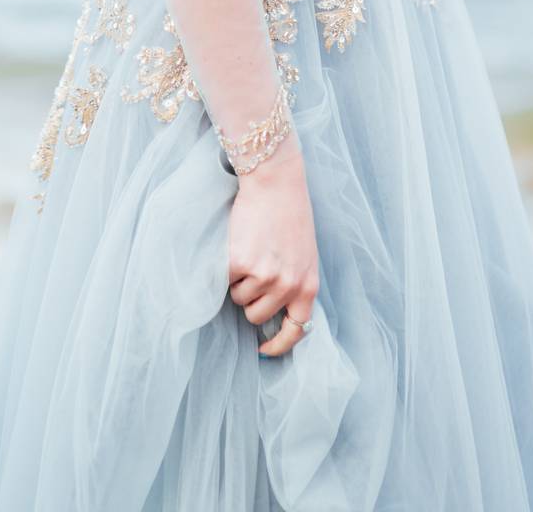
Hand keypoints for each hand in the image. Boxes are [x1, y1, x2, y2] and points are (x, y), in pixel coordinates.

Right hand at [226, 132, 318, 356]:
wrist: (276, 183)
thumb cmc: (289, 215)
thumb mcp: (303, 255)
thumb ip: (294, 283)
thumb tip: (275, 312)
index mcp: (308, 286)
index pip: (296, 331)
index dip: (278, 345)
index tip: (264, 350)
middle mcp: (288, 286)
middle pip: (256, 316)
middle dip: (250, 298)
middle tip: (254, 268)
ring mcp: (264, 276)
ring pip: (239, 298)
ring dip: (238, 280)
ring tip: (250, 249)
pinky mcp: (241, 263)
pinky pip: (224, 280)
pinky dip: (225, 266)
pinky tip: (239, 242)